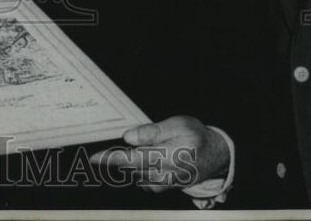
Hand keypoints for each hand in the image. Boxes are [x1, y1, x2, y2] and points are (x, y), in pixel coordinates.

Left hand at [90, 116, 229, 191]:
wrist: (216, 155)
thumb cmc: (196, 136)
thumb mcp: (178, 125)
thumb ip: (152, 132)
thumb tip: (128, 137)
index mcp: (168, 157)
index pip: (133, 159)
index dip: (112, 158)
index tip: (94, 157)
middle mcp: (165, 174)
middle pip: (130, 169)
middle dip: (114, 160)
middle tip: (99, 151)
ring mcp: (164, 183)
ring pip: (135, 175)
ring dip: (123, 166)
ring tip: (117, 153)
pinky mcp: (163, 186)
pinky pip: (143, 180)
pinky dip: (134, 171)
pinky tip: (134, 159)